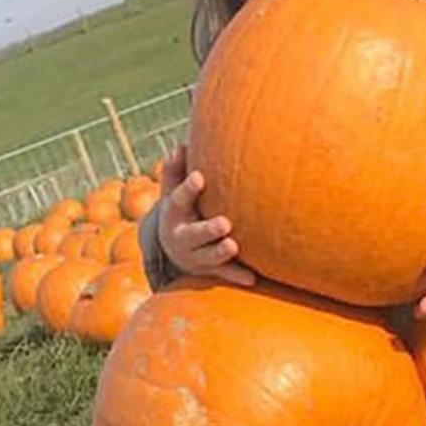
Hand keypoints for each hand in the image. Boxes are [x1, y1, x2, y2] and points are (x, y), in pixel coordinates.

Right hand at [154, 146, 254, 285]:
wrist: (173, 248)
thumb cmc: (181, 209)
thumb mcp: (173, 191)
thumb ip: (176, 170)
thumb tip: (181, 146)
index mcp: (174, 214)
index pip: (178, 200)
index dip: (187, 189)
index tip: (200, 177)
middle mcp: (182, 237)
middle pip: (194, 235)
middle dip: (208, 230)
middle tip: (225, 223)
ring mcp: (196, 256)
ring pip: (208, 257)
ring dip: (220, 253)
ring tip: (233, 245)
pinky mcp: (209, 269)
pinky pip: (224, 274)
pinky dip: (237, 276)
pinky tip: (252, 278)